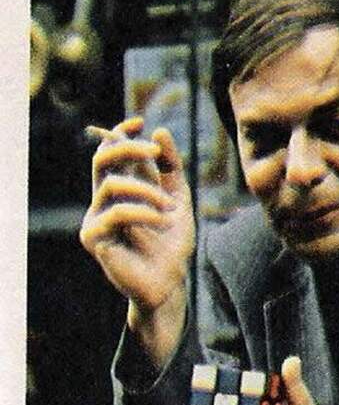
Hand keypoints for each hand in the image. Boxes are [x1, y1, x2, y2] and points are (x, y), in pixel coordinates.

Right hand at [80, 117, 194, 364]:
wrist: (171, 282)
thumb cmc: (172, 245)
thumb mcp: (179, 200)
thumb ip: (170, 168)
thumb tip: (158, 131)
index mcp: (122, 189)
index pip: (111, 151)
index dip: (121, 133)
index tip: (141, 122)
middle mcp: (104, 200)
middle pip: (103, 158)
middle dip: (129, 148)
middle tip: (155, 154)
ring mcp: (96, 218)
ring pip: (111, 184)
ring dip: (146, 191)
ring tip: (169, 209)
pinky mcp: (93, 238)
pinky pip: (115, 212)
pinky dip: (142, 212)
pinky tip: (161, 221)